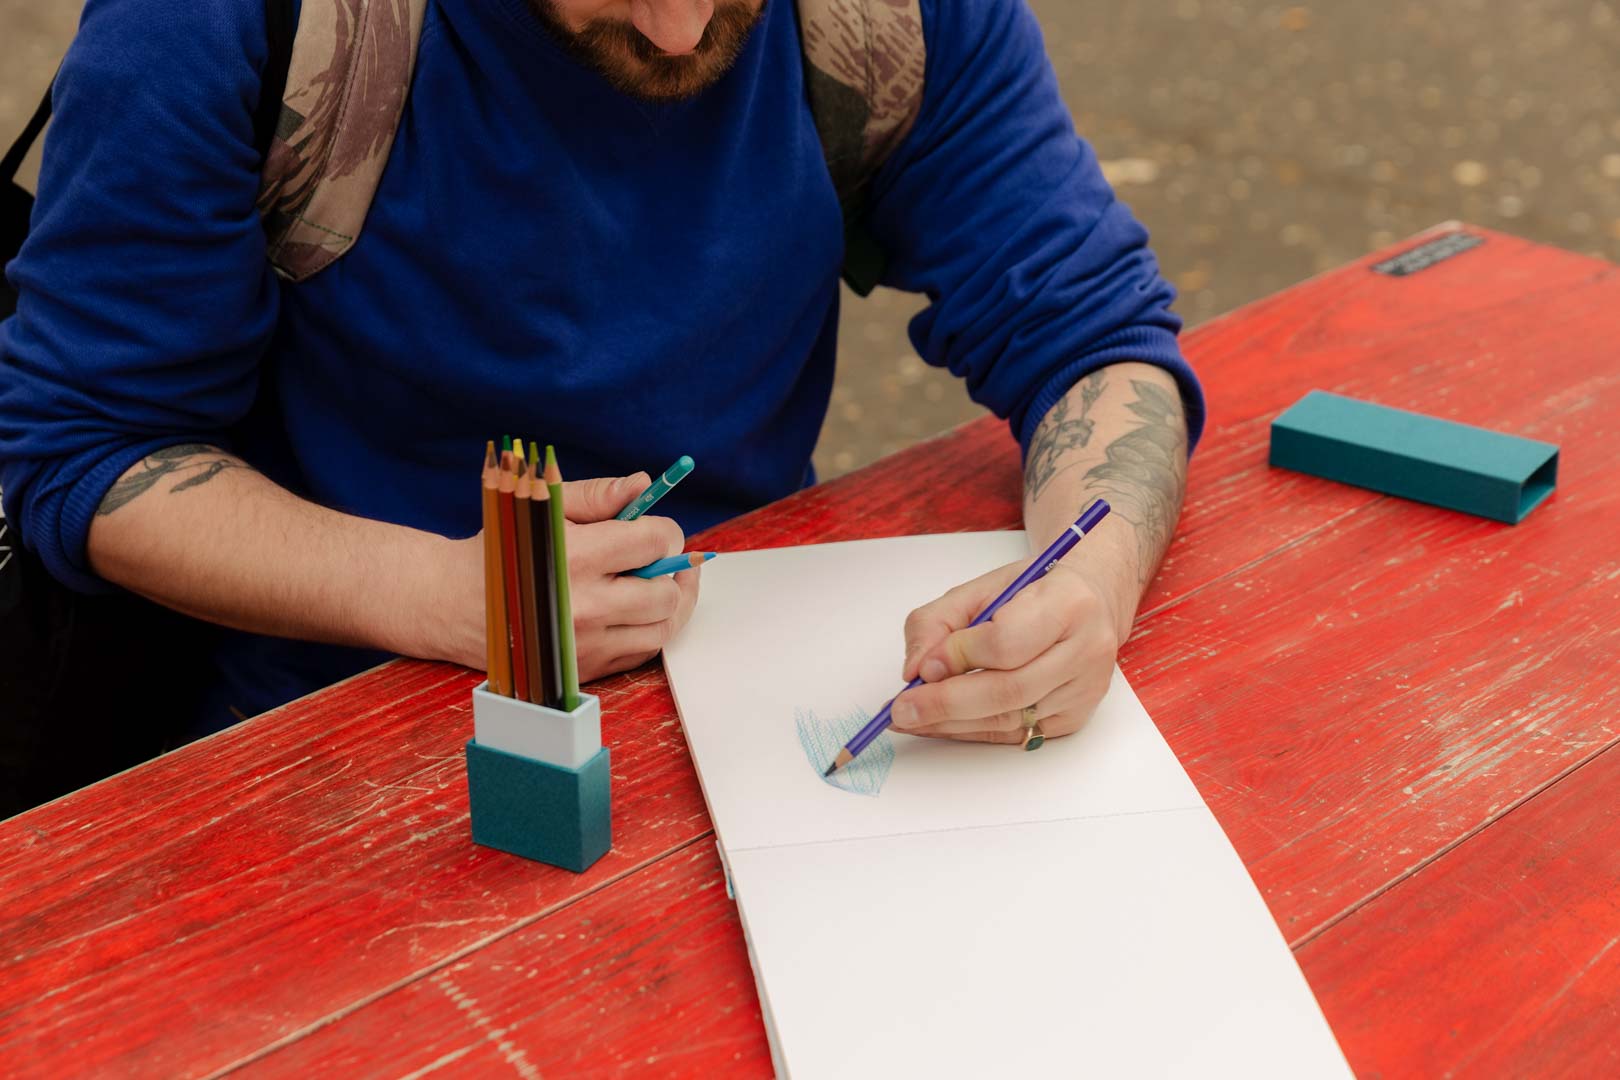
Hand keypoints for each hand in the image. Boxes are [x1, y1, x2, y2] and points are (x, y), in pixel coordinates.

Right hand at [431, 473, 699, 679]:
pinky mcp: (582, 672)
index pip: (655, 543)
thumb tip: (643, 486)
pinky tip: (634, 610)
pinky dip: (646, 630)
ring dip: (667, 605)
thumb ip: (597, 495)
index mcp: (576, 556)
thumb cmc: (501, 547)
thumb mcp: (541, 507)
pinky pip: (640, 655)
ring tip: (655, 583)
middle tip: (660, 559)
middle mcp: (583, 607)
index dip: (665, 532)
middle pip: (666, 593)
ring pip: (661, 631)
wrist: (450, 602)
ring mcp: (584, 646)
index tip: (656, 531)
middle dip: (671, 571)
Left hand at [889, 559, 1125, 743]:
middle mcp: (1085, 650)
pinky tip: (942, 725)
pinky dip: (972, 732)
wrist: (1088, 602)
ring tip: (912, 719)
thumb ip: (938, 621)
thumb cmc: (1033, 592)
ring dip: (952, 723)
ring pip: (1009, 718)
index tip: (923, 667)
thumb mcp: (981, 588)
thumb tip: (916, 669)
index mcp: (1068, 604)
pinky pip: (1015, 734)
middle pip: (1008, 690)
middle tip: (901, 709)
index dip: (958, 657)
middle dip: (945, 703)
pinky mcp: (1076, 717)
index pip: (1005, 642)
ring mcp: (1084, 689)